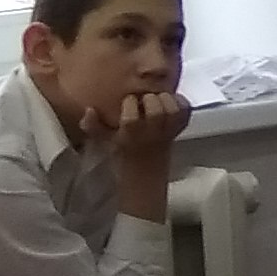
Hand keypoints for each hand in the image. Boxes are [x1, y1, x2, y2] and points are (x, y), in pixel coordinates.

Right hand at [83, 85, 189, 207]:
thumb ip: (93, 126)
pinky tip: (173, 101)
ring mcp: (167, 132)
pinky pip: (186, 112)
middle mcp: (150, 133)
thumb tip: (90, 109)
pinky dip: (182, 102)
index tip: (127, 102)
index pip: (131, 115)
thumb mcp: (104, 142)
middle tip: (144, 99)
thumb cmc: (123, 155)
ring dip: (166, 99)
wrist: (145, 176)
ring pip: (172, 109)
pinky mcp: (179, 130)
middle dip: (149, 99)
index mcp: (130, 135)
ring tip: (158, 98)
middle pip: (155, 110)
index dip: (130, 103)